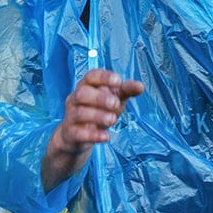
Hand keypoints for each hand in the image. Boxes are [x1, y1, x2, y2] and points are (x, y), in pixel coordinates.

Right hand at [40, 69, 144, 191]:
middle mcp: (75, 99)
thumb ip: (126, 91)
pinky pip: (79, 133)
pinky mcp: (71, 133)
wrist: (78, 136)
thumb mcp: (114, 99)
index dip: (104, 77)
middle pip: (82, 93)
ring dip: (98, 116)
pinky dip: (93, 135)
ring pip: (80, 113)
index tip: (118, 81)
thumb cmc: (98, 111)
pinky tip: (106, 137)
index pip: (91, 76)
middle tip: (116, 104)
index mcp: (86, 86)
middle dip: (99, 98)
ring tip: (113, 119)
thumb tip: (140, 86)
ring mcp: (71, 116)